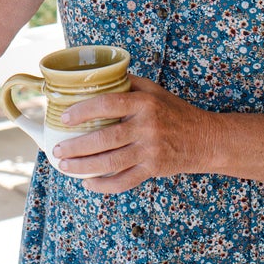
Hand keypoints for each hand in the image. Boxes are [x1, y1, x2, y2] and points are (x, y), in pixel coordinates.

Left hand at [52, 75, 214, 192]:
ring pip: (111, 162)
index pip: (108, 104)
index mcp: (144, 103)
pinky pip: (124, 181)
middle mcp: (147, 126)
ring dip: (84, 167)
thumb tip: (97, 77)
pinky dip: (104, 186)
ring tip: (65, 166)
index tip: (65, 117)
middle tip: (57, 150)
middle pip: (105, 138)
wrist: (205, 139)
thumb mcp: (154, 90)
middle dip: (77, 146)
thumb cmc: (175, 111)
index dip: (83, 111)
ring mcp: (150, 150)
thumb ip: (128, 83)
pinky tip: (88, 183)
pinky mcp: (153, 170)